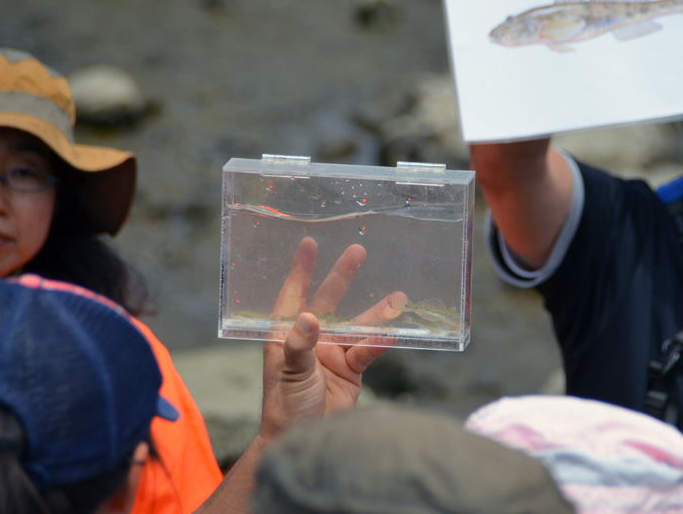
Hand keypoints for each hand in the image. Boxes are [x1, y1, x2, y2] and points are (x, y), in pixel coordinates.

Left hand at [258, 237, 388, 441]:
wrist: (302, 438)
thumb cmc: (284, 406)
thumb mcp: (290, 375)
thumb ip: (299, 347)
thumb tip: (308, 318)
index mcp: (286, 334)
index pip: (293, 295)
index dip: (301, 269)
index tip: (309, 243)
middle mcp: (310, 338)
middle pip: (327, 300)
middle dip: (342, 276)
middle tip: (358, 251)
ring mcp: (331, 352)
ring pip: (355, 325)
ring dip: (374, 311)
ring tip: (398, 295)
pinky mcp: (350, 369)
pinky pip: (367, 350)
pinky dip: (380, 342)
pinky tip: (394, 333)